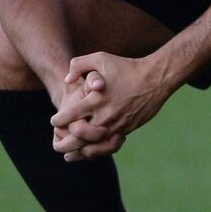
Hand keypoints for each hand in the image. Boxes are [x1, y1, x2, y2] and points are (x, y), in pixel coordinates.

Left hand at [50, 53, 170, 161]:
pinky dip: (97, 149)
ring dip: (79, 151)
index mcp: (95, 100)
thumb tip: (67, 80)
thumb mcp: (101, 58)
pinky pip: (108, 146)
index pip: (68, 117)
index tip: (54, 120)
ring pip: (92, 146)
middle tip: (57, 141)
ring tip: (70, 153)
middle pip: (77, 137)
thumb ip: (79, 65)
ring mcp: (117, 125)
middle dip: (63, 141)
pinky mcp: (127, 129)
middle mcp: (104, 115)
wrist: (156, 78)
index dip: (57, 120)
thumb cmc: (127, 67)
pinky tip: (90, 149)